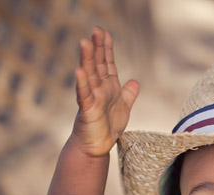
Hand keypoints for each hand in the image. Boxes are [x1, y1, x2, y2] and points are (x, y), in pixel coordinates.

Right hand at [71, 26, 139, 156]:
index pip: (107, 63)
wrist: (97, 146)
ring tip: (85, 42)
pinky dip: (82, 83)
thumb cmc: (107, 127)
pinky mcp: (87, 109)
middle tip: (96, 29)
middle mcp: (98, 88)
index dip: (107, 48)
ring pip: (89, 75)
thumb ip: (129, 94)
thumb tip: (135, 81)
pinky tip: (79, 70)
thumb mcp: (123, 108)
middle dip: (97, 47)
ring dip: (87, 59)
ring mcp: (91, 97)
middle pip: (97, 64)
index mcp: (108, 86)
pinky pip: (84, 94)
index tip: (106, 32)